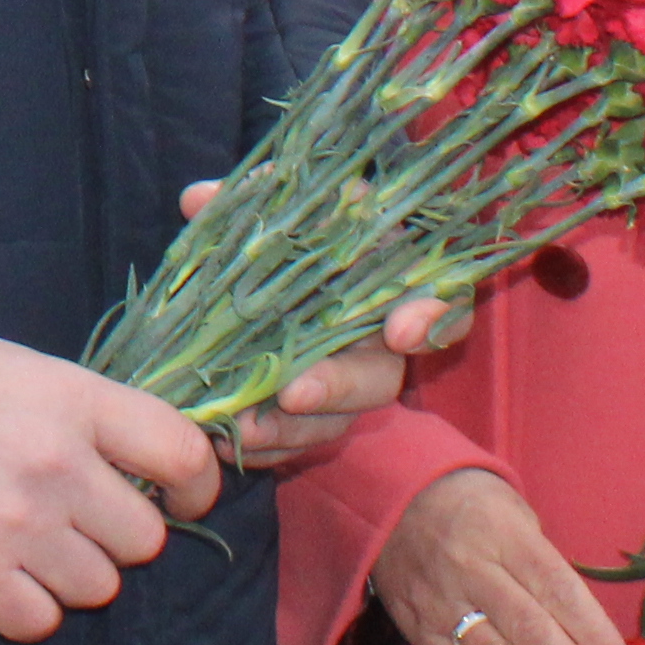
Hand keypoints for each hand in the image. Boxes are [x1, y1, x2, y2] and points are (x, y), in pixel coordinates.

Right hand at [0, 320, 217, 640]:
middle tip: (77, 521)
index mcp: (72, 401)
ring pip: (98, 586)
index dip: (196, 486)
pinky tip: (1, 576)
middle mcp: (55, 464)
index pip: (180, 454)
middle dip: (118, 536)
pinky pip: (42, 620)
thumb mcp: (21, 369)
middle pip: (144, 540)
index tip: (179, 498)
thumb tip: (146, 465)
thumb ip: (86, 414)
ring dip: (72, 574)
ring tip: (28, 545)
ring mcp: (15, 523)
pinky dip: (29, 608)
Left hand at [179, 176, 472, 467]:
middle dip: (337, 386)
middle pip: (379, 377)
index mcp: (390, 281)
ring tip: (246, 426)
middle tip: (293, 393)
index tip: (400, 330)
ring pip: (336, 421)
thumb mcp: (279, 209)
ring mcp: (346, 384)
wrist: (265, 276)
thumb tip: (199, 199)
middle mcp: (379, 341)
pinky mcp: (313, 417)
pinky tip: (231, 443)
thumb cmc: (289, 231)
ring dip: (292, 428)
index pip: (444, 304)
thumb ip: (252, 200)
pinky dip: (267, 446)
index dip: (435, 320)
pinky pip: (298, 443)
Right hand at [369, 467, 627, 644]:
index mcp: (505, 534)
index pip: (558, 590)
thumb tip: (591, 635)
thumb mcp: (517, 514)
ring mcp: (439, 602)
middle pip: (531, 632)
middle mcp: (472, 569)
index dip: (595, 634)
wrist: (389, 495)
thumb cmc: (472, 504)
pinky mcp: (416, 628)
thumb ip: (548, 568)